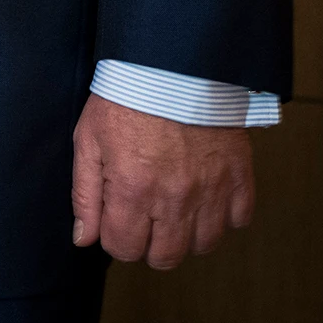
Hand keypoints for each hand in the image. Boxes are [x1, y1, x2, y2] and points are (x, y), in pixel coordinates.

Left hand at [71, 93, 254, 268]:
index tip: (117, 219)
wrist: (172, 64)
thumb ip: (85, 195)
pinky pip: (239, 219)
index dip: (116, 238)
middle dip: (150, 245)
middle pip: (166, 257)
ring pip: (204, 245)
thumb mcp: (89, 140)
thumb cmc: (126, 98)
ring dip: (188, 234)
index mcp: (133, 190)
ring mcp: (211, 190)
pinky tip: (206, 195)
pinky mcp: (239, 176)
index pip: (124, 249)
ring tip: (175, 207)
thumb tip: (84, 238)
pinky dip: (224, 215)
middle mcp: (174, 198)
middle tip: (145, 218)